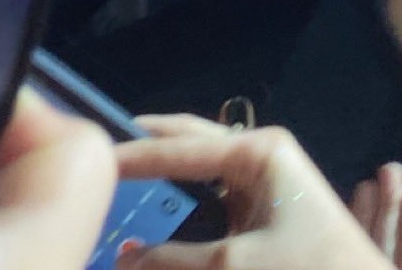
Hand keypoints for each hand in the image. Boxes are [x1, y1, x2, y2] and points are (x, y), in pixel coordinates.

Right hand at [115, 114, 401, 269]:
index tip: (93, 159)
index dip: (134, 157)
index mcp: (258, 152)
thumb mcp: (235, 266)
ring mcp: (267, 181)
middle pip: (191, 144)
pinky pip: (216, 196)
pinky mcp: (268, 210)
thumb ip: (174, 261)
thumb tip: (121, 259)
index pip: (180, 148)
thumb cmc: (308, 269)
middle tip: (102, 153)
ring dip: (168, 173)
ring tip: (124, 174)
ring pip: (202, 169)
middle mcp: (261, 155)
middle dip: (151, 148)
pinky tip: (162, 205)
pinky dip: (187, 199)